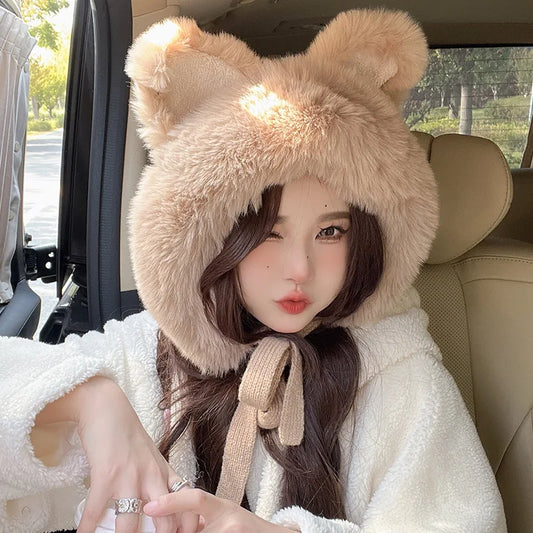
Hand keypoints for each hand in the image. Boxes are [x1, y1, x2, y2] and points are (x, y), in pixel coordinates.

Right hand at [73, 377, 178, 532]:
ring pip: (131, 524)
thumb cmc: (127, 433)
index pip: (186, 504)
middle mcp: (152, 476)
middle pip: (165, 520)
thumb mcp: (150, 455)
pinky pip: (97, 511)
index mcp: (164, 471)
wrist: (107, 406)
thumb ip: (157, 478)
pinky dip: (88, 529)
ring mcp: (129, 476)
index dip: (188, 527)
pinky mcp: (106, 475)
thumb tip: (158, 507)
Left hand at [143, 488, 294, 531]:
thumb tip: (170, 522)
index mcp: (222, 507)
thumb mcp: (225, 517)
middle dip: (175, 532)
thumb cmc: (245, 529)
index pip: (195, 498)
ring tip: (188, 529)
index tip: (149, 506)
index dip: (171, 501)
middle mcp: (228, 521)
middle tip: (162, 531)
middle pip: (189, 530)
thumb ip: (203, 518)